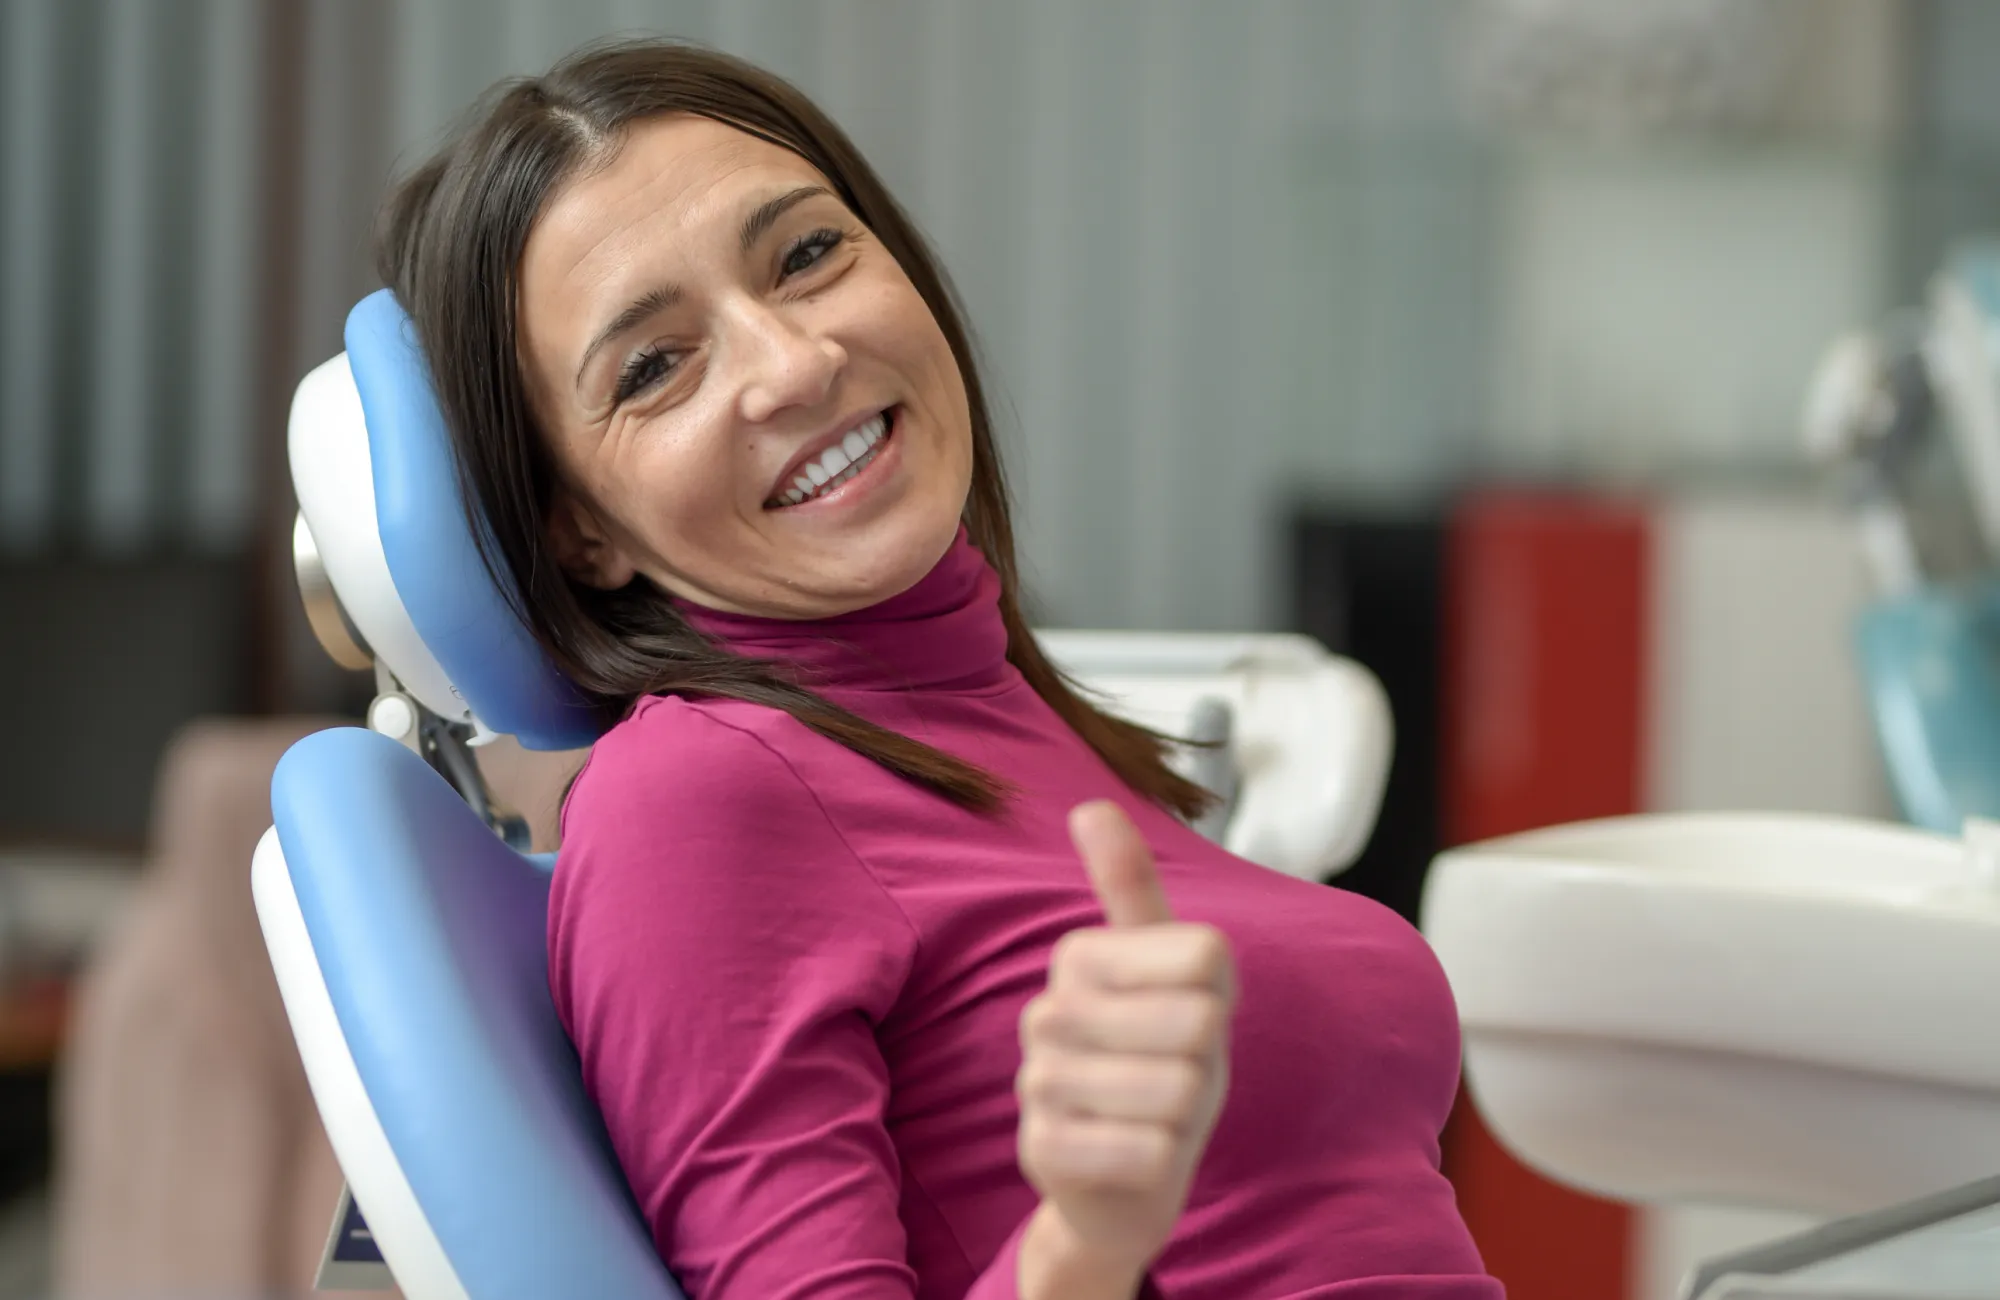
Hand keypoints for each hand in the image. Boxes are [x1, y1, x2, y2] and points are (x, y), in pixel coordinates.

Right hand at [1014, 800, 1236, 1288]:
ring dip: (1185, 1115)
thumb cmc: (1158, 1063)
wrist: (1121, 1183)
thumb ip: (1134, 889)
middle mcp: (1048, 1010)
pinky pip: (1146, 1149)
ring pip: (1177, 1088)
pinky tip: (1135, 1154)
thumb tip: (1089, 806)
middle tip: (1173, 1076)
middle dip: (1205, 1061)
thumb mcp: (1170, 973)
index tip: (1183, 1016)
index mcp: (1081, 955)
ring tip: (1154, 1116)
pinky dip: (1161, 1160)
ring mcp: (1037, 1082)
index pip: (1206, 956)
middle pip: (1198, 1022)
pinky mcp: (1041, 1149)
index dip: (1218, 998)